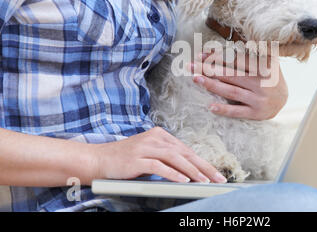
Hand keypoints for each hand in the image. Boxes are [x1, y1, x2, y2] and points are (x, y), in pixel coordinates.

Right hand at [91, 127, 227, 183]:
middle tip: (218, 178)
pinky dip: (173, 173)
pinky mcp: (137, 158)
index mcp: (160, 135)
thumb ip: (167, 159)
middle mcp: (155, 138)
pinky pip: (159, 166)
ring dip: (192, 170)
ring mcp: (145, 147)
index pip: (187, 149)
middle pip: (185, 152)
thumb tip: (190, 171)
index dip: (202, 162)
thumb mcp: (149, 155)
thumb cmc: (125, 160)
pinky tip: (184, 180)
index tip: (215, 173)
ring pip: (175, 158)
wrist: (98, 159)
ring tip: (205, 181)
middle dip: (204, 167)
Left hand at [190, 51, 288, 120]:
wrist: (285, 101)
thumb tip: (241, 40)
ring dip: (212, 85)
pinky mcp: (256, 113)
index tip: (202, 55)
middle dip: (209, 69)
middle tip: (191, 65)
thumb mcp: (269, 60)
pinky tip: (210, 106)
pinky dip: (224, 109)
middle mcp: (262, 83)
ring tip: (196, 79)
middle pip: (231, 74)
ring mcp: (259, 99)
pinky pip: (238, 111)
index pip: (237, 60)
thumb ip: (256, 50)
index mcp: (264, 67)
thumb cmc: (270, 77)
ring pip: (232, 91)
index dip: (218, 57)